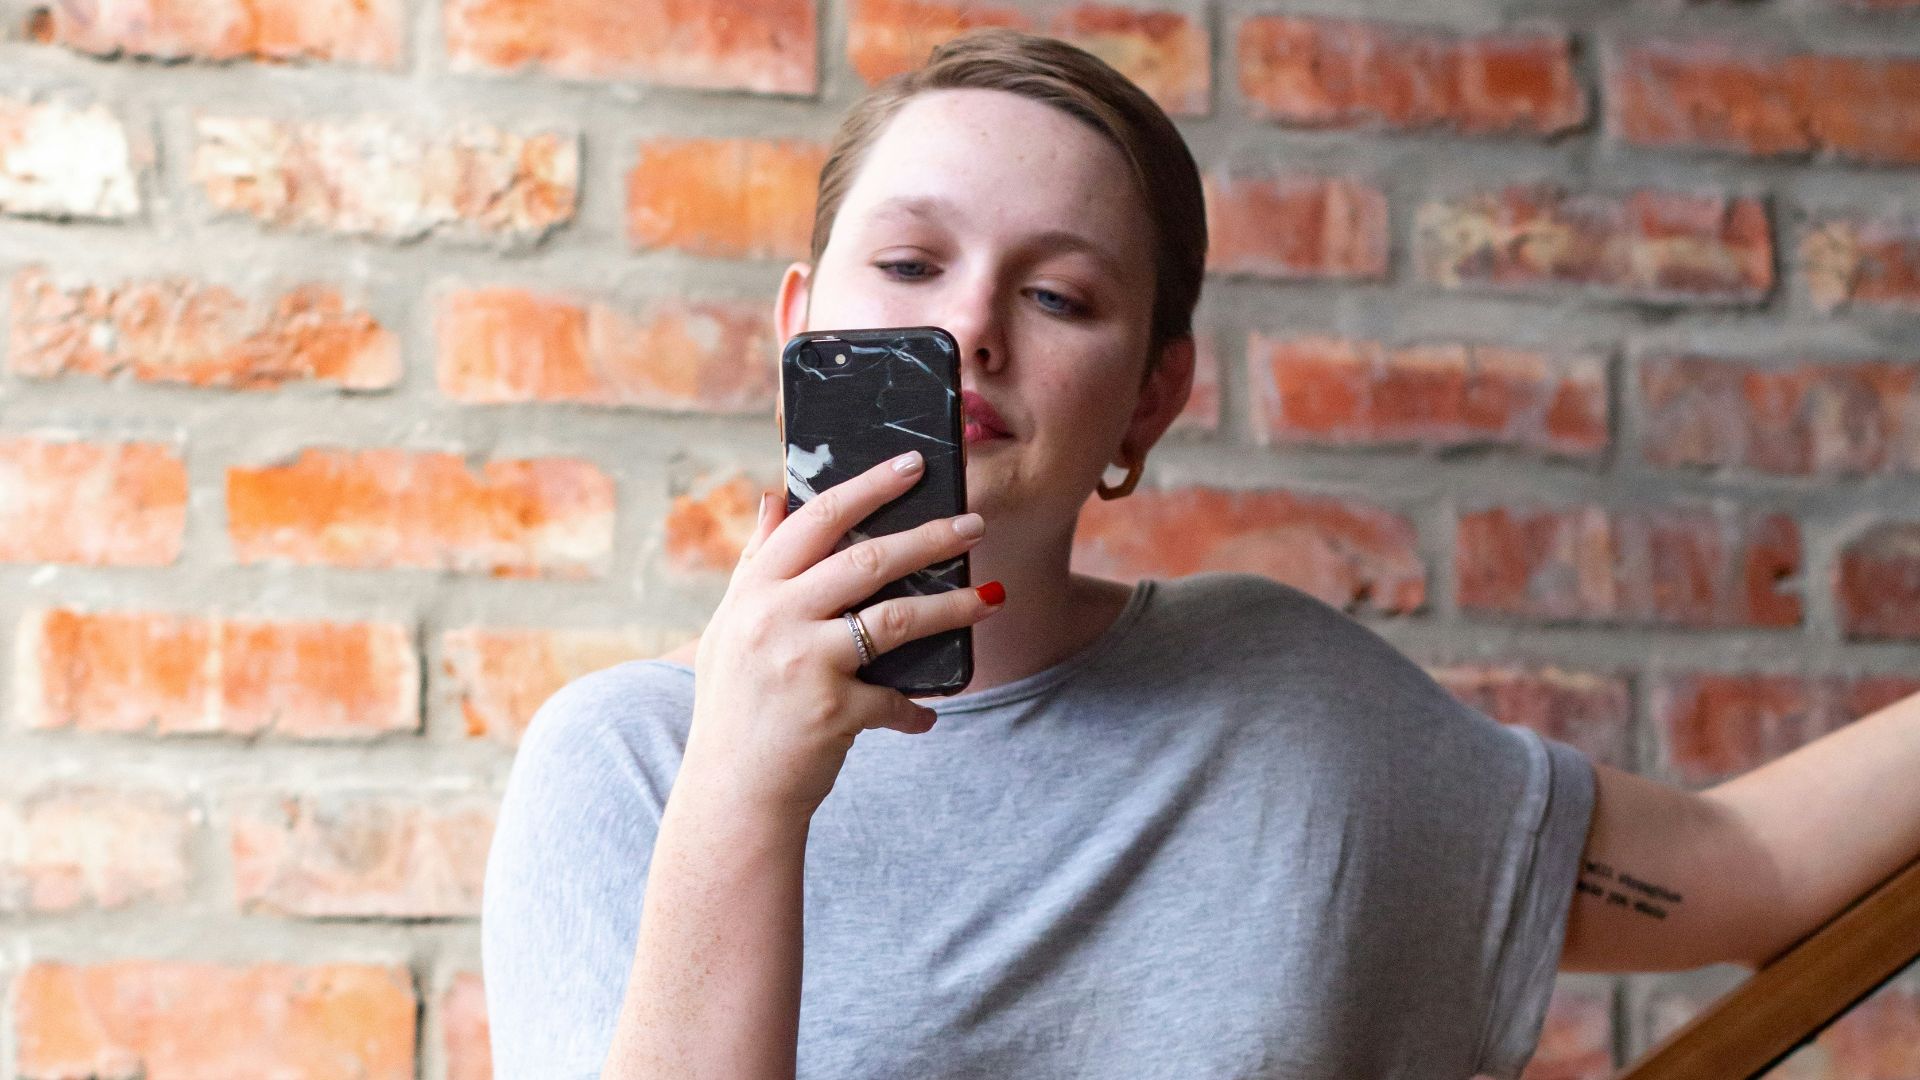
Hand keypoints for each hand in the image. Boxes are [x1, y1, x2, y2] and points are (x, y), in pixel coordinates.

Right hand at [678, 450, 1003, 821]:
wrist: (728, 795)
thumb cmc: (735, 708)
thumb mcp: (729, 629)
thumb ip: (754, 563)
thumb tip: (773, 496)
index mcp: (753, 592)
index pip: (816, 519)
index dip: (868, 486)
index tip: (913, 464)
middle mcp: (773, 618)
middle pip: (867, 559)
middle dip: (930, 536)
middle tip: (975, 523)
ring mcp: (802, 662)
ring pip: (896, 617)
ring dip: (953, 606)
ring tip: (993, 597)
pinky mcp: (831, 709)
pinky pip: (893, 699)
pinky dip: (915, 709)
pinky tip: (927, 715)